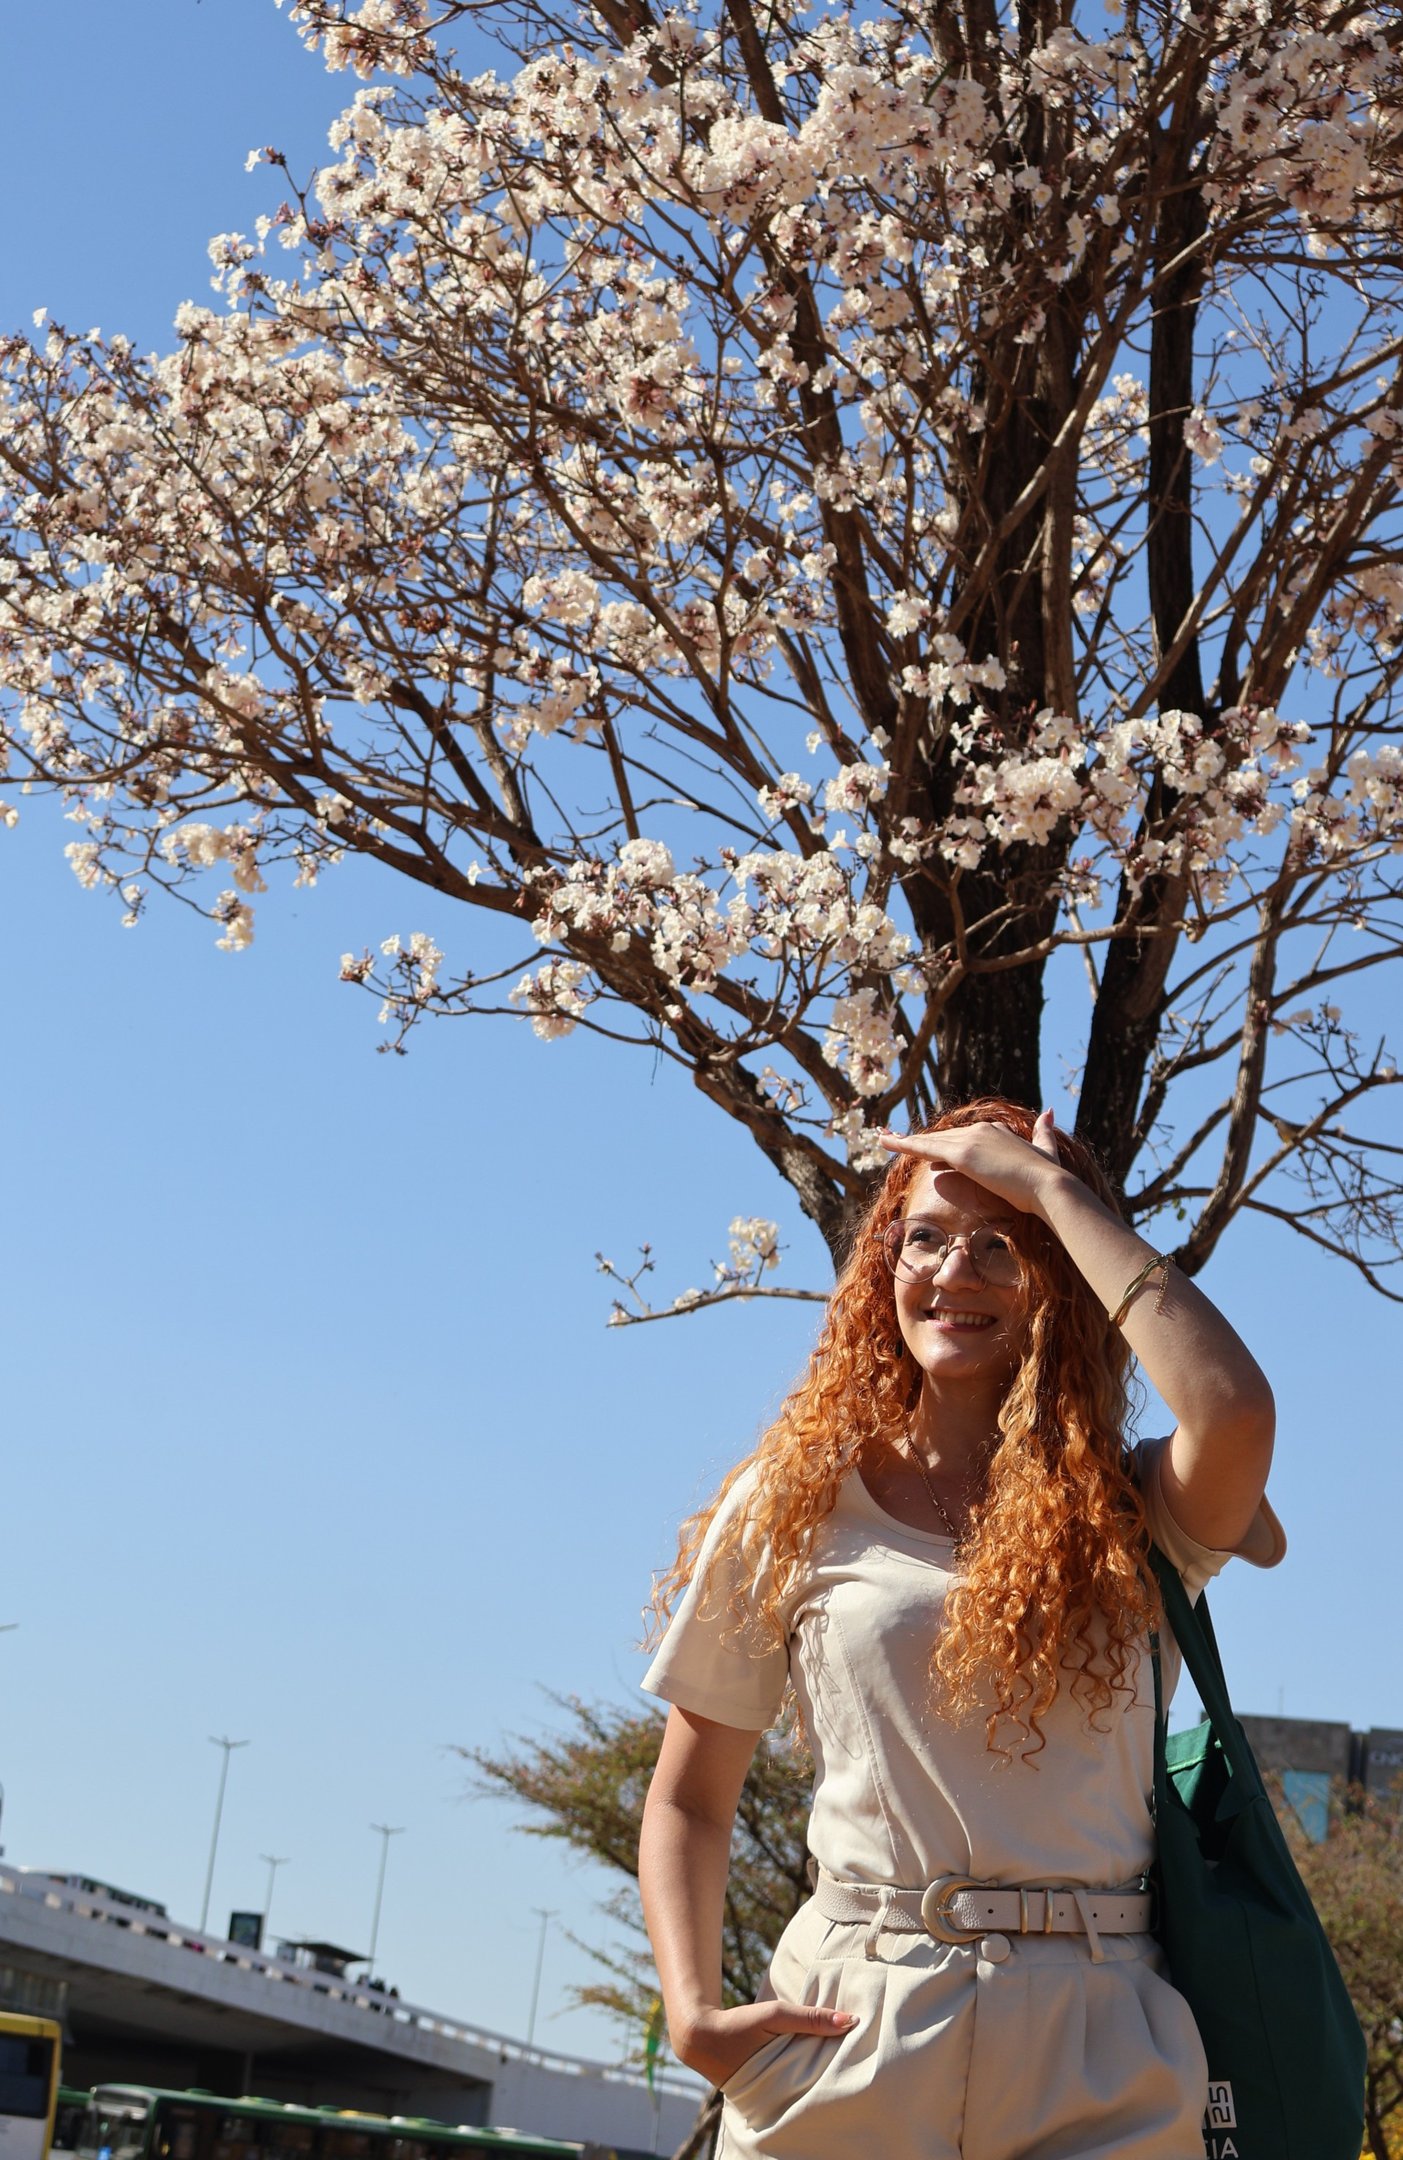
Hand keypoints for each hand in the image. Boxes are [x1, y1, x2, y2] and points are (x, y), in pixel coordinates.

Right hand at [672, 1998, 857, 2089]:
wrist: (701, 2038)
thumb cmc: (740, 2027)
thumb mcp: (775, 2017)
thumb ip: (810, 2018)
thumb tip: (851, 2021)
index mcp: (788, 2085)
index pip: (828, 2084)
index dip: (846, 2071)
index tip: (867, 2056)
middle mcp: (785, 2096)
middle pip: (821, 2088)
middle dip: (838, 2074)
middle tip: (864, 2060)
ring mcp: (778, 2095)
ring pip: (810, 2084)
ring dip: (824, 2070)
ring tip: (848, 2059)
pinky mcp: (772, 2088)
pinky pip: (797, 2080)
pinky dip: (808, 2069)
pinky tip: (822, 2058)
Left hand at [878, 1111, 1064, 1220]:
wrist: (1048, 1185)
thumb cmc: (1048, 1176)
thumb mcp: (1046, 1150)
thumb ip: (1044, 1132)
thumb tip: (1050, 1111)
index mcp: (995, 1130)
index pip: (959, 1138)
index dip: (939, 1144)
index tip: (925, 1149)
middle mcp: (980, 1130)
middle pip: (940, 1137)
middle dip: (914, 1140)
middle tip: (889, 1137)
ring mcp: (970, 1141)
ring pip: (930, 1142)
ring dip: (903, 1141)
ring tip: (881, 1139)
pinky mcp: (963, 1154)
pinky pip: (926, 1150)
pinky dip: (904, 1146)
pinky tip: (888, 1144)